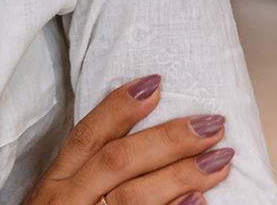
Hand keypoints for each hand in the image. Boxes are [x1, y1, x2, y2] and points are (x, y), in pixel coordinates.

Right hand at [20, 74, 234, 204]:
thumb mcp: (58, 199)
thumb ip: (87, 174)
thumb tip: (139, 141)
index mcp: (56, 182)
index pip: (88, 136)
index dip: (119, 107)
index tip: (154, 84)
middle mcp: (69, 200)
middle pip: (118, 161)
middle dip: (167, 139)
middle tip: (210, 123)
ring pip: (135, 196)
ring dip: (181, 174)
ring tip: (220, 159)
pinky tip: (200, 202)